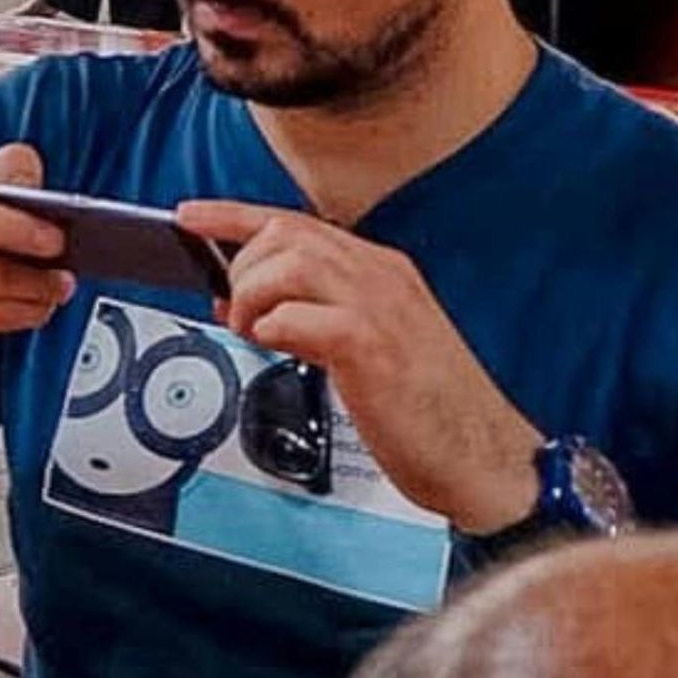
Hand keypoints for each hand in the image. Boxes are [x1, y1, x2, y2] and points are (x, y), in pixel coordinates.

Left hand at [177, 201, 541, 533]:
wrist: (488, 462)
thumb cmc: (429, 413)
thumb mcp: (369, 348)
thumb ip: (312, 316)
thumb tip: (243, 304)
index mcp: (383, 272)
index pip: (294, 223)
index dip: (231, 215)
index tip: (189, 218)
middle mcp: (383, 278)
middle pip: (283, 234)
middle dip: (240, 267)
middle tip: (236, 313)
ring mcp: (382, 309)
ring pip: (288, 263)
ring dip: (253, 298)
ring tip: (256, 335)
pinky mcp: (374, 348)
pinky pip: (300, 317)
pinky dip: (275, 330)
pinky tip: (282, 352)